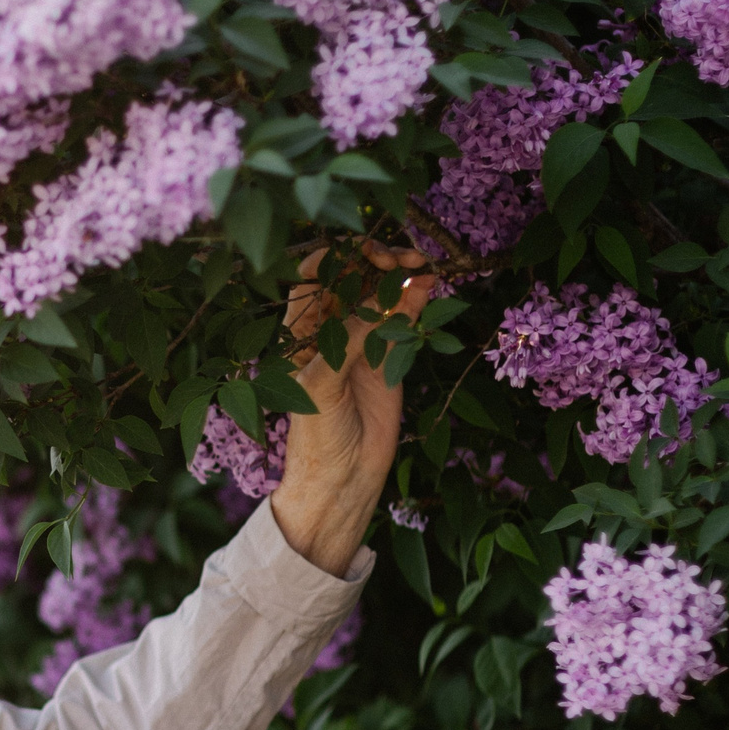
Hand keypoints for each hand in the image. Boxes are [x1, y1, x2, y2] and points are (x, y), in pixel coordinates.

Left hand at [268, 242, 434, 576]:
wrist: (343, 478)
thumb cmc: (316, 435)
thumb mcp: (321, 385)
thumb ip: (349, 342)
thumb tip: (382, 301)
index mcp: (299, 333)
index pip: (312, 278)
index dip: (333, 258)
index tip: (359, 251)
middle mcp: (330, 330)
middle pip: (353, 278)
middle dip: (375, 260)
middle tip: (400, 258)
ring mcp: (362, 341)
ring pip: (382, 294)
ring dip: (401, 274)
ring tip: (422, 265)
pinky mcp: (390, 356)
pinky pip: (404, 317)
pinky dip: (417, 298)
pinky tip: (429, 284)